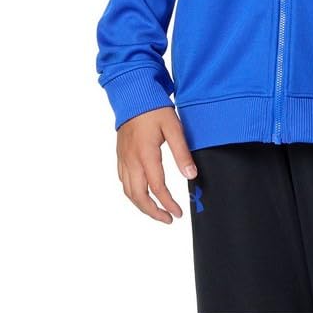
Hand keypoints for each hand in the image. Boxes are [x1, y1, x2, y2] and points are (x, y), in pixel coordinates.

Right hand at [115, 106, 198, 223]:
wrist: (133, 93)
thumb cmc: (154, 108)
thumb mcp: (174, 127)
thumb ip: (182, 153)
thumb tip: (191, 175)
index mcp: (146, 155)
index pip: (157, 188)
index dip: (168, 204)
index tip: (178, 213)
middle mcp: (131, 161)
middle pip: (138, 197)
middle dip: (153, 212)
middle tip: (168, 219)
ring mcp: (123, 159)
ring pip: (128, 191)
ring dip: (141, 205)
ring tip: (156, 211)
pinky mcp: (120, 155)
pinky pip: (123, 180)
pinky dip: (132, 192)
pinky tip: (141, 192)